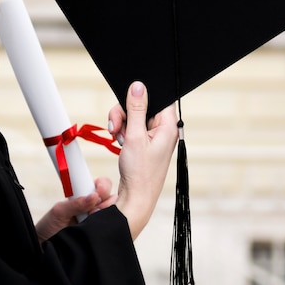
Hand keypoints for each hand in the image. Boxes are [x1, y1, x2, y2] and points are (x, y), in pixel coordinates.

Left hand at [35, 177, 115, 243]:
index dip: (103, 186)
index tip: (97, 192)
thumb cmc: (50, 226)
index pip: (103, 184)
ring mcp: (99, 220)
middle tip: (91, 211)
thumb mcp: (59, 211)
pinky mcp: (102, 234)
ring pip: (115, 213)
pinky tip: (95, 231)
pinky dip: (108, 228)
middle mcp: (95, 207)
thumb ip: (76, 203)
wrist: (46, 246)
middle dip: (106, 202)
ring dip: (105, 215)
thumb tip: (94, 196)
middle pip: (113, 198)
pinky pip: (113, 228)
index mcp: (85, 196)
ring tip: (90, 222)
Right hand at [108, 81, 177, 239]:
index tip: (127, 104)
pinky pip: (132, 129)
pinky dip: (123, 133)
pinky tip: (120, 142)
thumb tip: (138, 86)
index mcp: (168, 126)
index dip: (141, 97)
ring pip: (134, 117)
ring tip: (118, 138)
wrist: (135, 198)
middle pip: (142, 106)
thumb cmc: (140, 174)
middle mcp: (163, 130)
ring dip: (122, 124)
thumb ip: (136, 109)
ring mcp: (154, 137)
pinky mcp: (145, 144)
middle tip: (116, 126)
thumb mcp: (135, 137)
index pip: (158, 97)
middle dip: (125, 113)